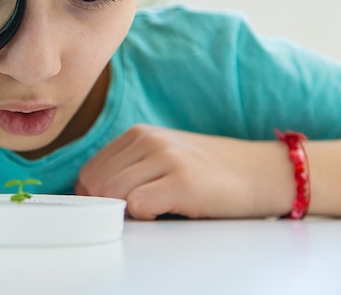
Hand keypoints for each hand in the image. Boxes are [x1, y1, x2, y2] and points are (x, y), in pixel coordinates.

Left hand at [76, 124, 294, 219]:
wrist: (261, 171)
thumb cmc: (208, 172)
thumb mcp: (163, 157)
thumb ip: (130, 168)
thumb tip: (91, 195)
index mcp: (138, 134)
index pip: (89, 171)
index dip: (94, 196)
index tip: (113, 209)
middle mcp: (148, 140)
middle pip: (95, 183)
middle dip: (105, 206)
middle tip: (131, 216)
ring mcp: (165, 158)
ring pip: (111, 192)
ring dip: (123, 212)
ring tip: (150, 212)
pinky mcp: (183, 181)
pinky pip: (137, 204)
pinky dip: (142, 216)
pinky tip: (162, 212)